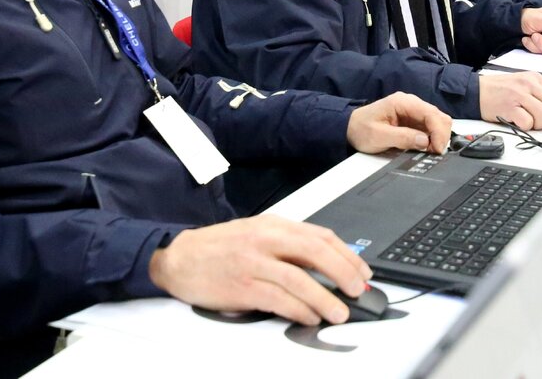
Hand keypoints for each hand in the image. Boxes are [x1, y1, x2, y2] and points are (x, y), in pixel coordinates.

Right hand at [149, 216, 370, 325]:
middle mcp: (265, 238)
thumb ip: (288, 246)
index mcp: (273, 224)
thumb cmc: (220, 248)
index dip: (347, 255)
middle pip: (315, 252)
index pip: (320, 235)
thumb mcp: (257, 234)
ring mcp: (253, 262)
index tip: (362, 271)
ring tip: (340, 312)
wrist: (179, 257)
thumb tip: (328, 265)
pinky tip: (310, 317)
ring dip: (325, 298)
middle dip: (343, 272)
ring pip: (299, 279)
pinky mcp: (241, 286)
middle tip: (359, 290)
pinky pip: (278, 299)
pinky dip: (299, 310)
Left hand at [346, 91, 451, 154]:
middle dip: (441, 135)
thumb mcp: (378, 136)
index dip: (438, 132)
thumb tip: (424, 142)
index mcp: (402, 102)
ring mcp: (413, 112)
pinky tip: (426, 148)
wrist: (350, 128)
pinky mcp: (414, 121)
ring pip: (438, 122)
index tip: (437, 149)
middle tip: (434, 153)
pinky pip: (430, 128)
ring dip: (438, 137)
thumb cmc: (360, 129)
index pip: (431, 113)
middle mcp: (411, 103)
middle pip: (439, 116)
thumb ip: (402, 138)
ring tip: (430, 152)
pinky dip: (433, 138)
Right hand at [478, 72, 541, 131]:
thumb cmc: (499, 91)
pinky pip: (527, 122)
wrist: (474, 91)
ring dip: (538, 125)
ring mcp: (519, 94)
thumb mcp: (523, 85)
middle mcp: (529, 83)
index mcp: (535, 78)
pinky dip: (525, 127)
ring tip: (527, 122)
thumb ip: (541, 94)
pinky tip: (517, 122)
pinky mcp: (509, 106)